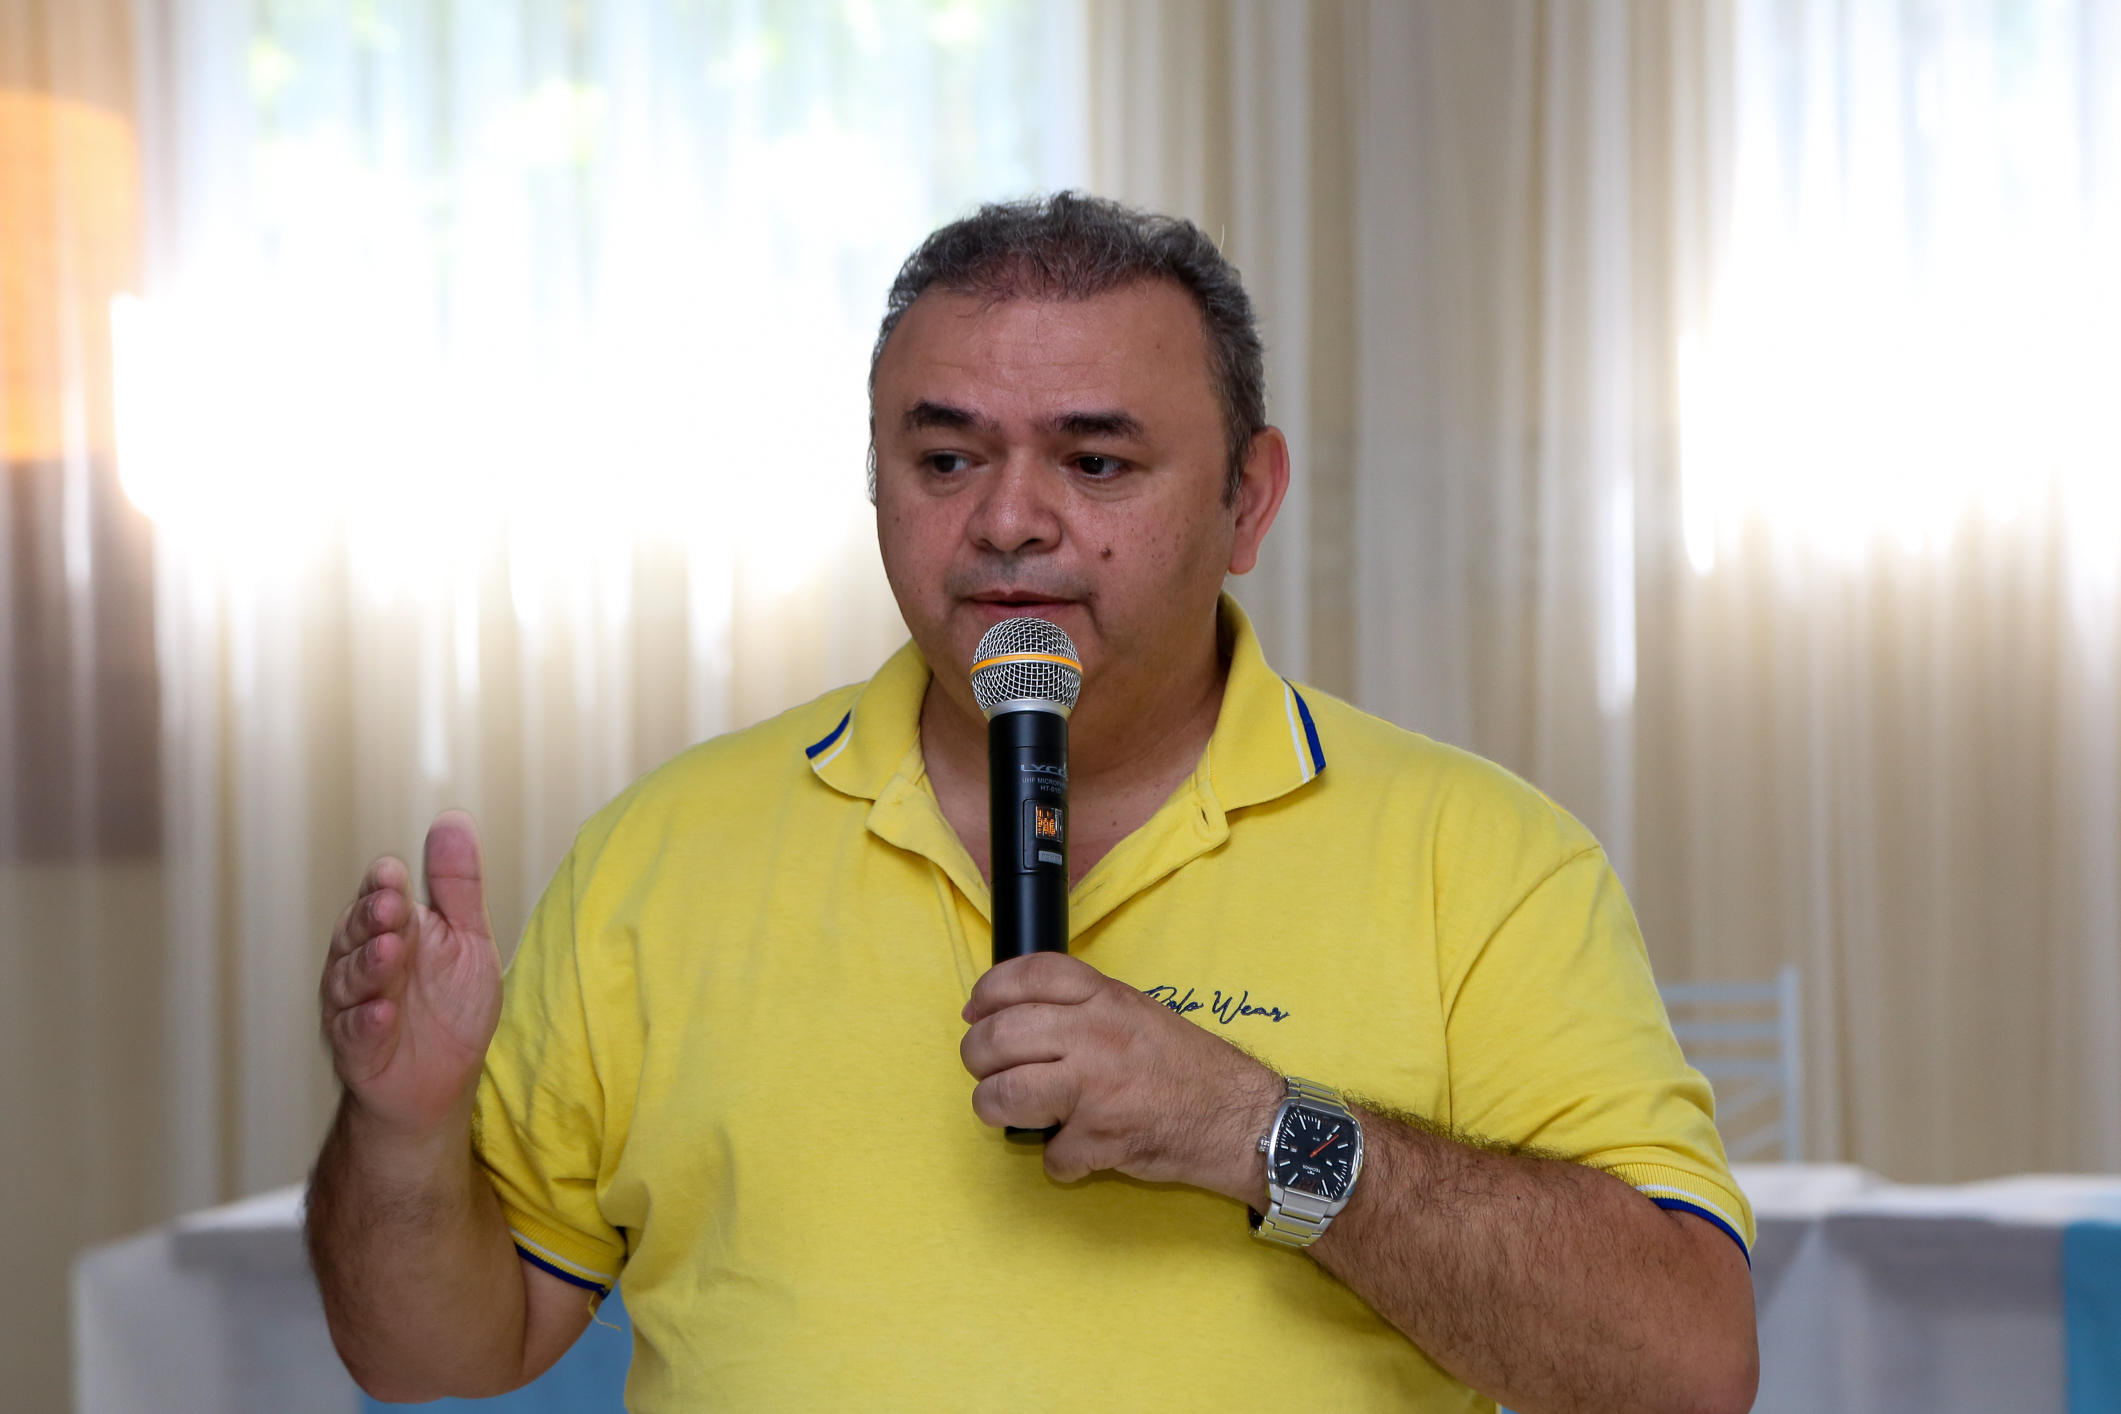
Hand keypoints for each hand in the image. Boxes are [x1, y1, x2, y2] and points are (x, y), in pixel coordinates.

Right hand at [319, 811, 501, 1137]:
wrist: (441, 1081)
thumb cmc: (452, 1005)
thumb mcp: (468, 938)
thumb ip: (458, 885)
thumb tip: (453, 820)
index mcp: (392, 928)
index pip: (379, 896)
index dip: (383, 887)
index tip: (395, 876)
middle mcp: (363, 961)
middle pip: (359, 933)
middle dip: (374, 919)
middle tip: (392, 908)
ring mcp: (355, 1005)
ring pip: (351, 980)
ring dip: (370, 967)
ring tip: (390, 953)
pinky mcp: (356, 1049)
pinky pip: (354, 1033)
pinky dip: (366, 1023)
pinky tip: (381, 1012)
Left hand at [959, 952, 1282, 1200]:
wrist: (1240, 1116)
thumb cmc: (1189, 1067)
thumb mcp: (1138, 1013)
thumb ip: (1084, 1009)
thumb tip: (1020, 1017)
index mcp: (1105, 998)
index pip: (1027, 975)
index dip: (988, 991)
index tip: (975, 1011)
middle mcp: (1095, 1034)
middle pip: (999, 1036)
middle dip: (978, 1058)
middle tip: (987, 1071)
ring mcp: (1094, 1086)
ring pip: (1003, 1095)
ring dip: (995, 1109)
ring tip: (1013, 1113)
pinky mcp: (1100, 1137)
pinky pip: (1050, 1154)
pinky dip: (1060, 1162)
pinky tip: (1076, 1153)